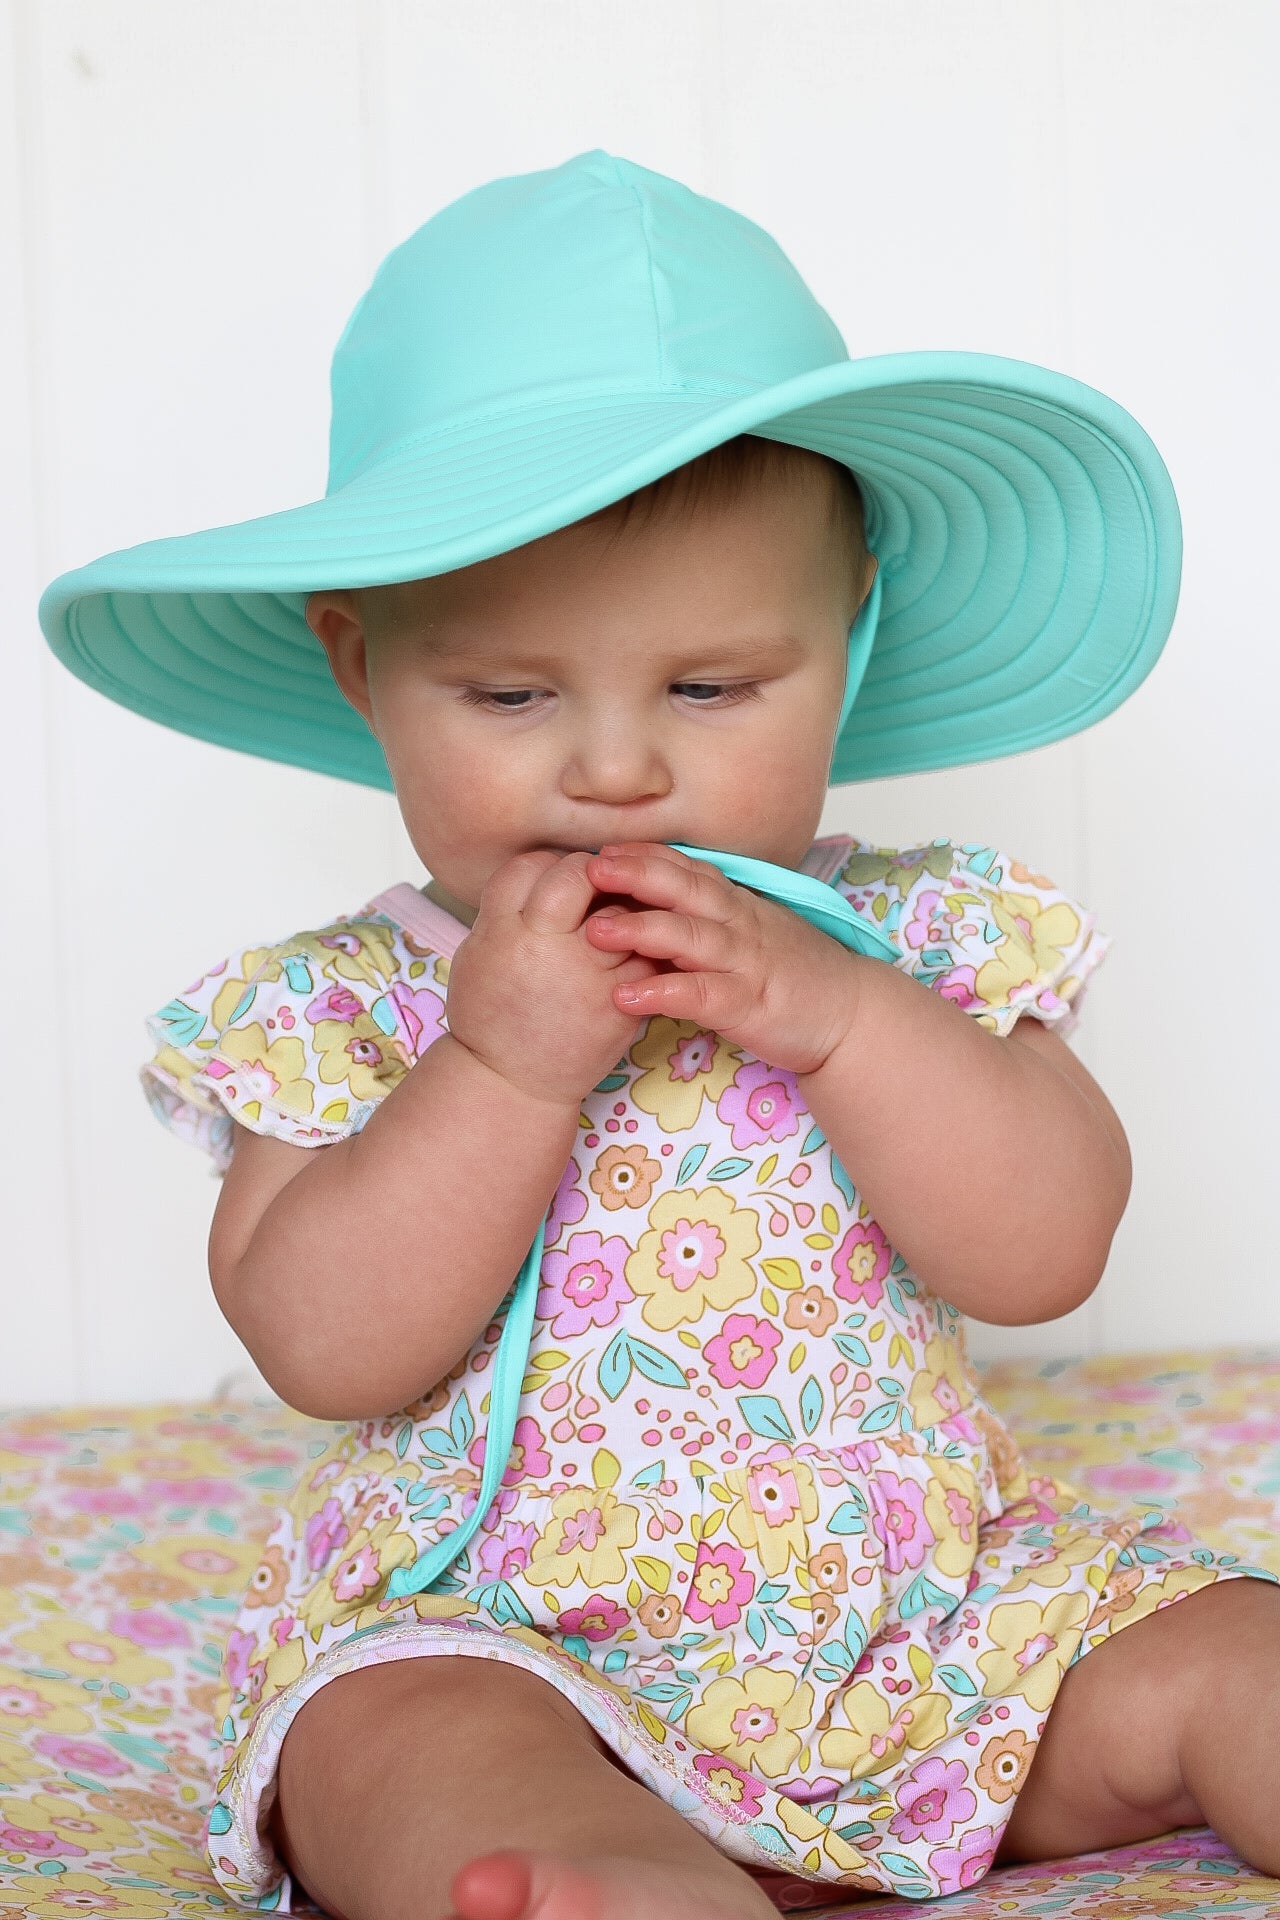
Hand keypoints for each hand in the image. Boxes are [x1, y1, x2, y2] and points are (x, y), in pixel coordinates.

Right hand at [445, 850, 658, 1107]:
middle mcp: (544, 945)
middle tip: (595, 889)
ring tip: (618, 919)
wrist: (513, 1082)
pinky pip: (647, 953)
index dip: (551, 865)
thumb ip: (510, 908)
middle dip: (594, 873)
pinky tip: (634, 949)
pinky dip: (646, 945)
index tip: (558, 881)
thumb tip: (547, 869)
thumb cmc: (492, 1015)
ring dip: (626, 906)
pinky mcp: (619, 1001)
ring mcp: (586, 973)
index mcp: (502, 930)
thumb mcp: (480, 951)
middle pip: (581, 875)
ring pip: (624, 910)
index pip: (534, 864)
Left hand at [582, 843, 863, 1074]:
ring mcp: (745, 961)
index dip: (645, 856)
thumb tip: (655, 903)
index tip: (603, 847)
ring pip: (690, 936)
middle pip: (684, 889)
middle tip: (588, 866)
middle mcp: (740, 924)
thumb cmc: (794, 973)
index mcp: (737, 905)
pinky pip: (701, 994)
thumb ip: (709, 916)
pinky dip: (663, 992)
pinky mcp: (748, 1003)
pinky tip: (626, 996)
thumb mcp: (750, 932)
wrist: (850, 1013)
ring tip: (594, 929)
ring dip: (641, 929)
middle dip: (636, 874)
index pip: (688, 869)